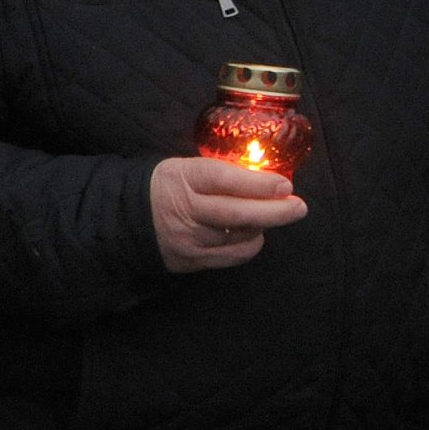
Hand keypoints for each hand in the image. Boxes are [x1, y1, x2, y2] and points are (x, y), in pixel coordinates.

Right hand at [151, 157, 305, 272]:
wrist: (130, 219)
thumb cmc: (169, 188)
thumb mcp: (185, 169)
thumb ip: (221, 174)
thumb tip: (268, 179)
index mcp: (181, 178)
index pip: (223, 179)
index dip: (257, 183)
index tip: (285, 184)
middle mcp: (184, 210)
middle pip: (236, 213)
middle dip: (274, 210)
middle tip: (298, 207)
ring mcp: (188, 239)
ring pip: (239, 236)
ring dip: (263, 225)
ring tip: (273, 214)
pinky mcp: (192, 260)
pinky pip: (233, 255)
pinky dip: (250, 244)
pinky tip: (254, 233)